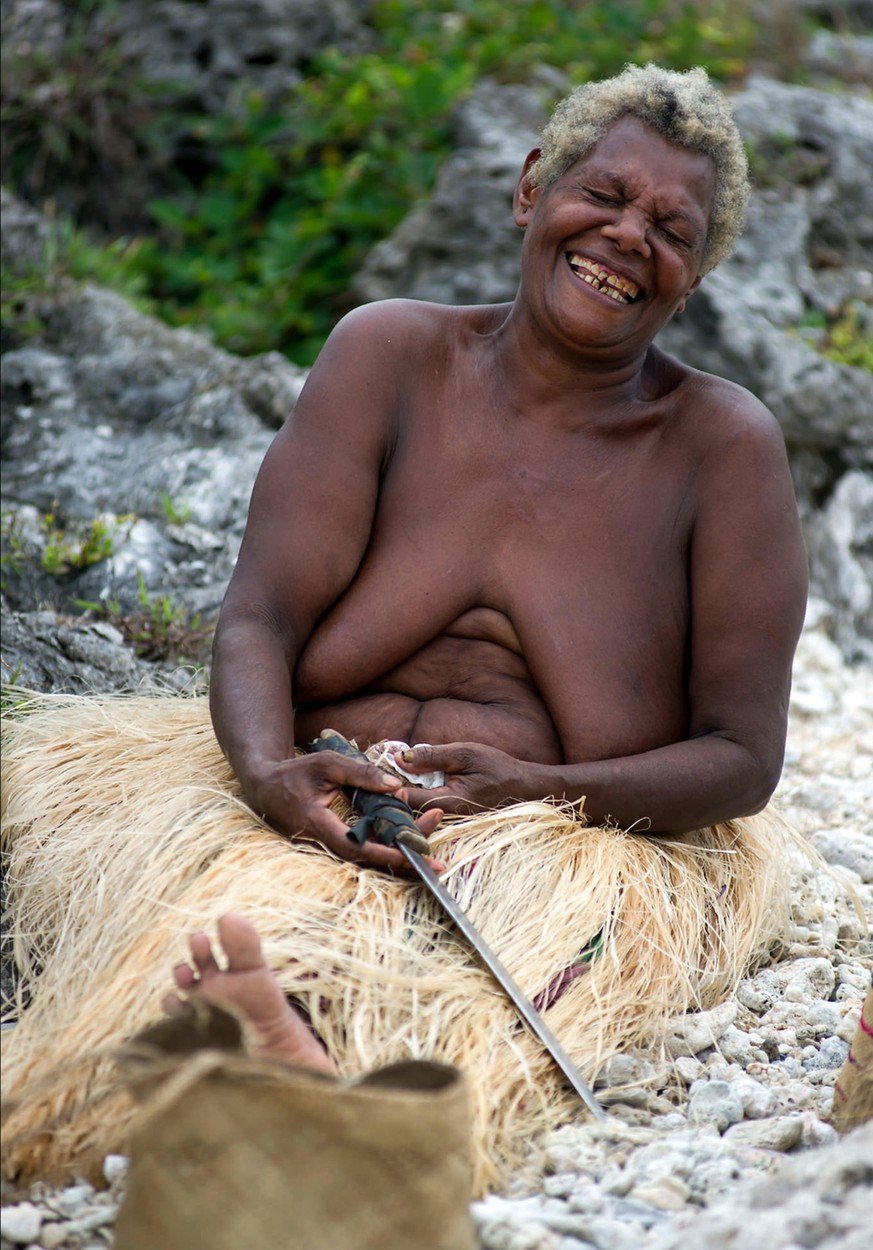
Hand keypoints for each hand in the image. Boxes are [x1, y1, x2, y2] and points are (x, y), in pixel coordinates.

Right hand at [245, 752, 444, 873]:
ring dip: (398, 859)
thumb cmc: (294, 772)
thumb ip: (361, 774)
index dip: (388, 854)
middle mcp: (324, 845)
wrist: (265, 787)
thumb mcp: (328, 764)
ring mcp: (328, 848)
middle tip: (438, 865)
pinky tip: (407, 844)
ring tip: (431, 857)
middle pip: (369, 861)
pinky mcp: (332, 845)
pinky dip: (385, 850)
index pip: (358, 848)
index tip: (415, 855)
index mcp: (320, 826)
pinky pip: (362, 852)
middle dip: (404, 863)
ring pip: (367, 861)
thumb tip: (396, 786)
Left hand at [394, 742, 524, 814]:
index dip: (388, 784)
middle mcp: (443, 819)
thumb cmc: (496, 768)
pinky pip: (422, 811)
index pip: (405, 798)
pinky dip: (413, 796)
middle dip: (391, 791)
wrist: (521, 788)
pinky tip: (409, 782)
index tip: (379, 768)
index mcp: (447, 803)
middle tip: (382, 772)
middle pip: (405, 810)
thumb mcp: (464, 754)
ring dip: (400, 794)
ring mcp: (445, 823)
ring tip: (392, 776)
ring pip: (412, 812)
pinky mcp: (446, 820)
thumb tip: (399, 758)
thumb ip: (431, 757)